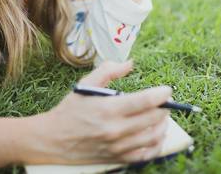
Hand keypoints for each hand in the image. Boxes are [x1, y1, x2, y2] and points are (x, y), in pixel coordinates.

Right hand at [32, 61, 170, 164]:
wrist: (52, 140)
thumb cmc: (70, 110)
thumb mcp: (85, 85)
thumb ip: (108, 70)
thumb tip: (130, 63)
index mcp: (108, 108)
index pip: (145, 101)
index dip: (161, 94)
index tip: (167, 90)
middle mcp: (115, 129)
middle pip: (153, 118)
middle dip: (164, 108)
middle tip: (165, 102)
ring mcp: (118, 146)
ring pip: (153, 137)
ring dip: (163, 125)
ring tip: (162, 117)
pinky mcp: (118, 158)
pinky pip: (146, 155)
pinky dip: (156, 145)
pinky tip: (156, 136)